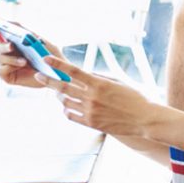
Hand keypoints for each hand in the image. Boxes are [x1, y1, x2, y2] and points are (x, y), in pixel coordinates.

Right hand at [0, 26, 62, 88]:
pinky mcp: (9, 76)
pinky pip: (1, 70)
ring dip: (11, 59)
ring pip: (0, 59)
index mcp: (17, 45)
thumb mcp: (43, 42)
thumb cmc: (52, 57)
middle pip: (1, 47)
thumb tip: (14, 22)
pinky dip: (9, 67)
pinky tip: (20, 67)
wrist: (59, 74)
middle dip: (5, 46)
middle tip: (12, 46)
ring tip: (24, 61)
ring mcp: (9, 66)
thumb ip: (30, 33)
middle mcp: (10, 55)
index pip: (2, 36)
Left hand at [37, 56, 155, 135]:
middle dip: (48, 80)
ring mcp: (90, 111)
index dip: (58, 64)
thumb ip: (100, 78)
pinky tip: (68, 106)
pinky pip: (71, 115)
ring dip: (59, 96)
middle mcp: (92, 97)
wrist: (144, 119)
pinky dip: (66, 109)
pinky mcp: (90, 123)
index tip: (46, 59)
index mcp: (99, 84)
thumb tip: (85, 75)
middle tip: (39, 76)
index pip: (73, 71)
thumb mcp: (119, 82)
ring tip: (59, 92)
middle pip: (63, 86)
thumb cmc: (135, 98)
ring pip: (65, 102)